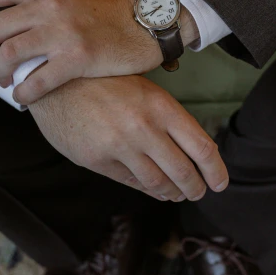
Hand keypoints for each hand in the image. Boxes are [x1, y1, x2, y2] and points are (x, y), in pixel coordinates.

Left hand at [0, 0, 198, 104]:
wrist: (149, 21)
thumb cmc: (108, 11)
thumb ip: (38, 1)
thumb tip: (6, 25)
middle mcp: (48, 5)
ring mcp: (62, 31)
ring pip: (9, 56)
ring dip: (0, 75)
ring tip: (7, 82)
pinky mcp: (78, 58)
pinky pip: (37, 81)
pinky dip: (24, 94)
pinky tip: (25, 98)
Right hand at [29, 74, 228, 201]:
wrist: (55, 80)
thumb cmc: (103, 80)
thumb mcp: (143, 89)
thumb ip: (167, 119)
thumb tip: (192, 150)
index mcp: (161, 106)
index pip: (202, 148)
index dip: (216, 171)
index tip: (220, 183)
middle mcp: (144, 128)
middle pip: (184, 172)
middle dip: (196, 188)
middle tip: (199, 192)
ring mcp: (120, 146)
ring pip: (158, 183)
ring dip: (172, 192)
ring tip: (178, 194)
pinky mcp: (98, 160)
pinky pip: (131, 182)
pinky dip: (147, 189)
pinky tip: (154, 188)